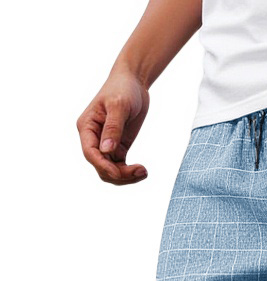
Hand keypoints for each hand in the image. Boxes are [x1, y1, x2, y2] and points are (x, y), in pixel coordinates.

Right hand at [76, 68, 149, 184]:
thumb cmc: (123, 89)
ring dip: (126, 176)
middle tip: (140, 171)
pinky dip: (130, 172)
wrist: (133, 82)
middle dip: (118, 174)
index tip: (119, 172)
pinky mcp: (118, 147)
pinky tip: (142, 170)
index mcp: (87, 127)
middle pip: (100, 167)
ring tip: (143, 171)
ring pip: (110, 171)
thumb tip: (106, 150)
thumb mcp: (118, 106)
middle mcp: (94, 139)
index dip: (103, 166)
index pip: (90, 153)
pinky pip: (120, 167)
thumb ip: (112, 128)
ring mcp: (106, 145)